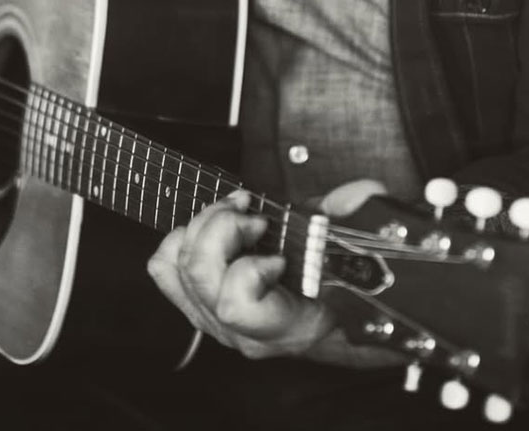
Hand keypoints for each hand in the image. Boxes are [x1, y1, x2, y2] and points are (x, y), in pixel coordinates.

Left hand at [147, 179, 399, 364]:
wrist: (341, 325)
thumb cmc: (350, 289)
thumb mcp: (362, 257)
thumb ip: (354, 223)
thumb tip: (353, 198)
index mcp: (285, 326)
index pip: (237, 306)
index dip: (250, 270)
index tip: (278, 254)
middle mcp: (243, 330)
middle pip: (200, 275)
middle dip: (224, 228)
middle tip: (253, 216)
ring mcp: (217, 320)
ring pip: (179, 267)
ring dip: (206, 225)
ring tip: (237, 209)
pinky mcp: (201, 303)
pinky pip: (166, 269)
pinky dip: (182, 237)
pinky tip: (213, 224)